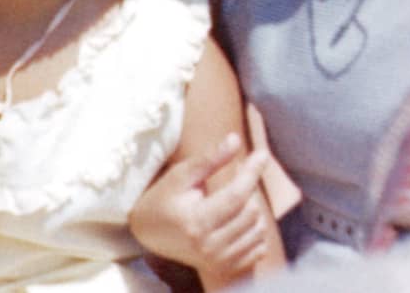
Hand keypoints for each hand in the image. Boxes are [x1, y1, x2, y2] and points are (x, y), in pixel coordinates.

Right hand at [130, 133, 272, 278]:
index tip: (262, 154)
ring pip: (259, 230)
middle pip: (250, 212)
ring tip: (236, 197)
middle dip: (249, 188)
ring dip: (254, 209)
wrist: (147, 234)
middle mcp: (210, 245)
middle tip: (237, 173)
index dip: (251, 172)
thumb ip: (209, 160)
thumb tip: (236, 139)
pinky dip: (256, 231)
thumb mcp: (179, 176)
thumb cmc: (161, 198)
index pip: (236, 195)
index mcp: (196, 221)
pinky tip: (240, 219)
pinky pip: (259, 249)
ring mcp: (220, 261)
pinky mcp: (227, 269)